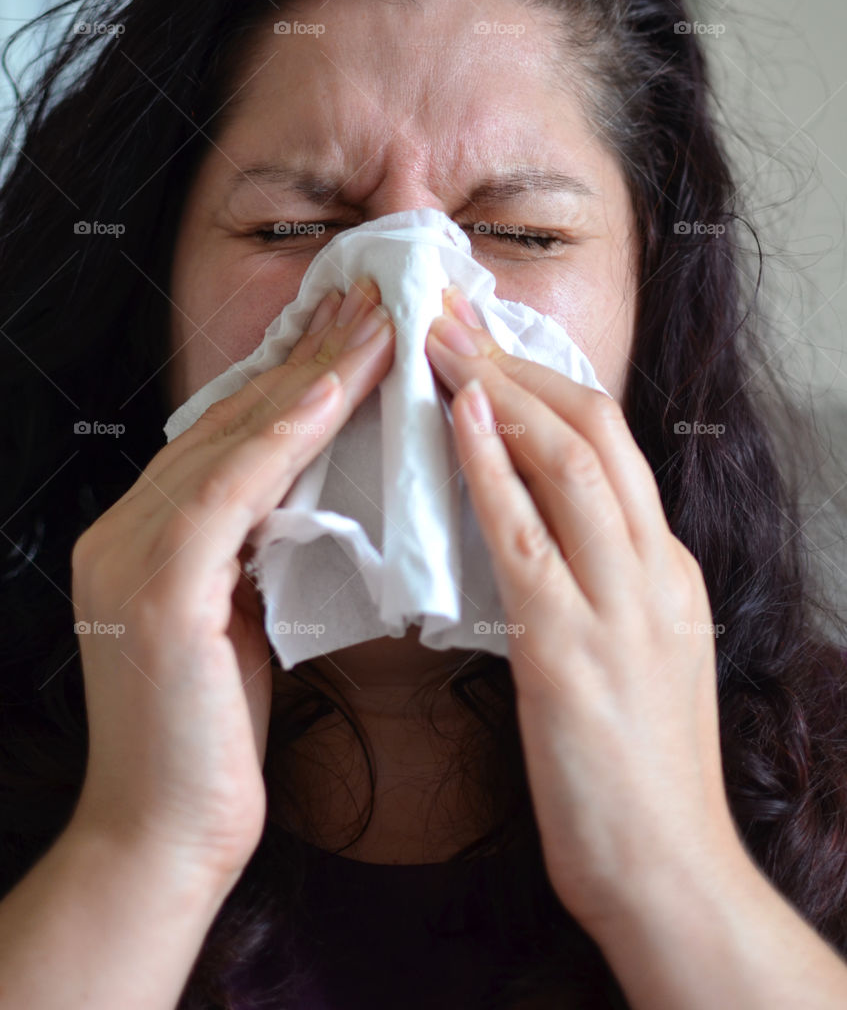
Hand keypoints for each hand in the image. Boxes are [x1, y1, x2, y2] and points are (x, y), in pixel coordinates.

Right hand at [70, 277, 394, 887]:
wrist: (164, 840)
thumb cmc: (209, 740)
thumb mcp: (232, 620)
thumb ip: (250, 550)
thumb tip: (307, 491)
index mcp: (141, 536)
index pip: (229, 435)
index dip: (294, 375)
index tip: (354, 327)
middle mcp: (123, 530)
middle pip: (232, 421)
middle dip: (310, 354)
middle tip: (375, 296)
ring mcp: (130, 554)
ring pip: (234, 440)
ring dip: (313, 375)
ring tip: (376, 322)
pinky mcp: (156, 589)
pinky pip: (230, 491)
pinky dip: (284, 434)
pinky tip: (333, 389)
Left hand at [425, 284, 743, 936]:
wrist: (672, 876)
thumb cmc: (639, 779)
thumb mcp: (636, 660)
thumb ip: (597, 590)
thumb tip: (531, 535)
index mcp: (667, 570)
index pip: (612, 445)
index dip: (547, 382)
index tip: (490, 341)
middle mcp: (655, 570)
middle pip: (597, 429)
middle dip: (523, 361)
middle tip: (455, 309)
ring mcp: (622, 606)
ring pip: (572, 461)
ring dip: (503, 389)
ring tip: (443, 336)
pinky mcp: (575, 653)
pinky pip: (529, 538)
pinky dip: (494, 468)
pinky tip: (459, 419)